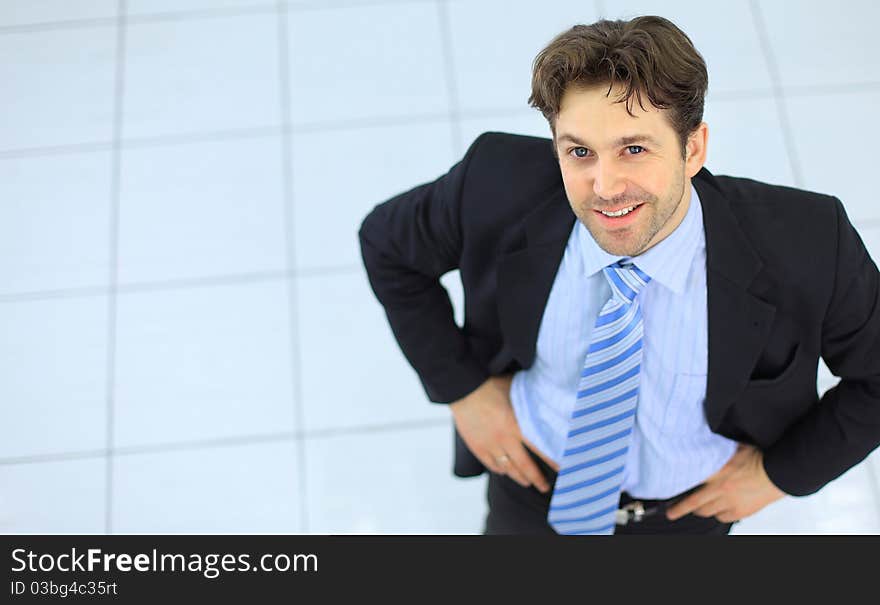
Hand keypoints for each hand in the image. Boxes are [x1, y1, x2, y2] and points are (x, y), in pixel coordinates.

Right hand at [449, 375, 550, 492]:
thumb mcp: (515, 390)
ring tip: (527, 482)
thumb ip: (529, 401)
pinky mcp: (477, 447)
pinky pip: (491, 464)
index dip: (552, 460)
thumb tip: (547, 400)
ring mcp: (489, 445)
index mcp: (516, 425)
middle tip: (545, 487)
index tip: (562, 469)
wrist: (462, 388)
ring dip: (519, 477)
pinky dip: (501, 470)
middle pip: (524, 466)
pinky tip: (506, 471)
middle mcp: (504, 439)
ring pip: (507, 468)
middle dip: (537, 479)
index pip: (539, 448)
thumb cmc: (490, 385)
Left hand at [665, 443, 786, 522]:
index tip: (665, 488)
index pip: (689, 480)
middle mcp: (720, 489)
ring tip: (695, 510)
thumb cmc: (761, 457)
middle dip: (681, 509)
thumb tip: (706, 437)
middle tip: (673, 512)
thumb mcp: (735, 447)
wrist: (781, 472)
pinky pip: (724, 517)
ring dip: (701, 511)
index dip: (675, 486)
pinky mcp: (742, 511)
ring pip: (708, 512)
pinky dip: (719, 514)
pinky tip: (718, 510)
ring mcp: (731, 502)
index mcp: (716, 471)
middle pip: (694, 504)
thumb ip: (718, 448)